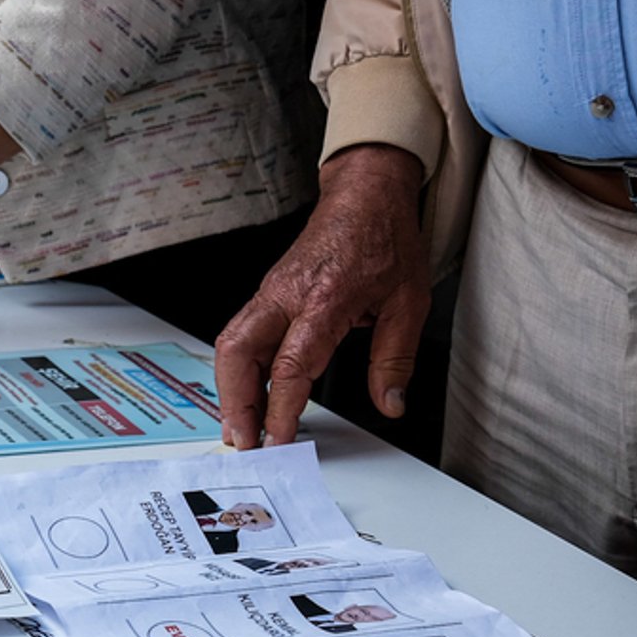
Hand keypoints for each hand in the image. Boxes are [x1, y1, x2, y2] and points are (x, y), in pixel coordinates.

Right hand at [214, 144, 429, 448]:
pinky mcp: (266, 294)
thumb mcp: (408, 302)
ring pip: (229, 346)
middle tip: (244, 440)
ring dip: (228, 390)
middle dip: (235, 403)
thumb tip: (390, 403)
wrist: (366, 196)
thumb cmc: (384, 239)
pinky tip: (245, 393)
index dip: (280, 409)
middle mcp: (286, 296)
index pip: (289, 365)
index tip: (279, 440)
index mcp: (324, 299)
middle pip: (238, 355)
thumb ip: (395, 359)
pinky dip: (235, 370)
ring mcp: (269, 293)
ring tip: (239, 426)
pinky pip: (238, 335)